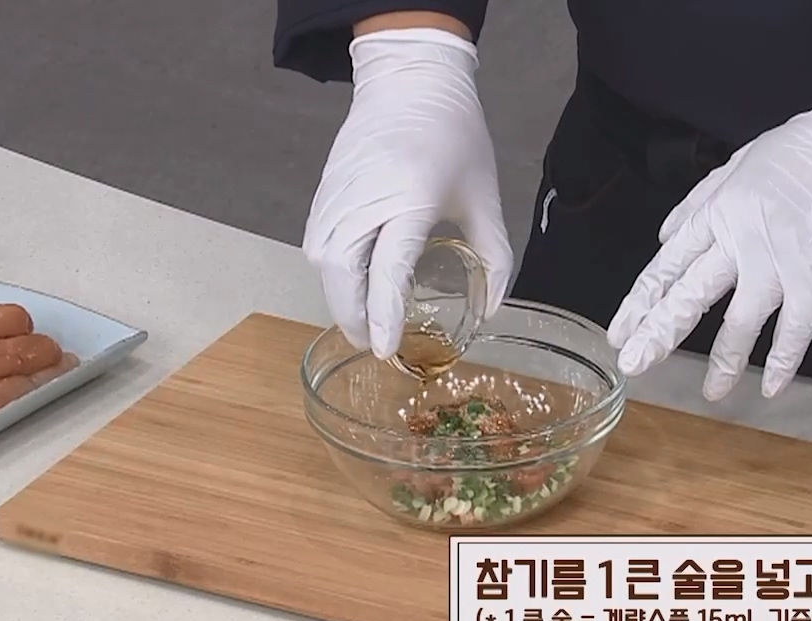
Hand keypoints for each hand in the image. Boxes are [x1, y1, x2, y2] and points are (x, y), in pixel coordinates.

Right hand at [303, 28, 512, 358]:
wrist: (409, 80)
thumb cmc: (454, 135)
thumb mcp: (485, 196)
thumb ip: (494, 256)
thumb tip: (493, 308)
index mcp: (410, 199)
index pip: (387, 269)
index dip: (384, 314)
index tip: (383, 349)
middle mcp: (366, 199)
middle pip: (343, 274)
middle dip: (353, 316)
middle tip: (371, 343)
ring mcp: (338, 194)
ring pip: (323, 262)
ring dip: (338, 296)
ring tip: (362, 320)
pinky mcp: (324, 190)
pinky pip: (317, 242)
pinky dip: (329, 271)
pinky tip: (349, 285)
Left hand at [607, 79, 811, 399]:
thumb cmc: (811, 147)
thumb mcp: (741, 161)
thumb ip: (700, 201)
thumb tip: (667, 235)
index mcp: (718, 212)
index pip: (668, 265)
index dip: (641, 300)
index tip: (621, 330)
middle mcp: (740, 243)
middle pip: (689, 296)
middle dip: (658, 334)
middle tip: (634, 365)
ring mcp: (778, 267)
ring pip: (738, 325)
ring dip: (723, 364)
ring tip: (711, 394)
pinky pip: (794, 334)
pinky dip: (782, 364)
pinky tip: (770, 389)